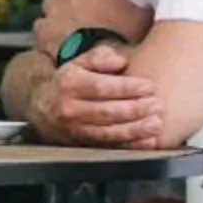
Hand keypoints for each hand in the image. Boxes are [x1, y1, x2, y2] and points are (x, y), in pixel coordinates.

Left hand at [34, 0, 151, 58]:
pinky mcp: (44, 30)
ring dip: (58, 7)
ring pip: (50, 0)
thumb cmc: (128, 42)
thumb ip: (147, 2)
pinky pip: (42, 23)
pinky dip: (48, 29)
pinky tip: (60, 38)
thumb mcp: (145, 18)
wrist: (102, 70)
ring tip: (71, 21)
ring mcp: (55, 11)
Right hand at [43, 45, 166, 148]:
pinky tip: (147, 141)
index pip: (100, 87)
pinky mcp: (82, 143)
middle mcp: (69, 108)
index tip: (149, 86)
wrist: (45, 107)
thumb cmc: (71, 82)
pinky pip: (109, 146)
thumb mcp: (80, 63)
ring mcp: (75, 128)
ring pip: (108, 131)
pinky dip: (130, 145)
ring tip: (156, 124)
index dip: (127, 88)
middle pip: (106, 111)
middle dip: (136, 109)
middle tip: (158, 105)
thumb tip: (120, 61)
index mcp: (69, 83)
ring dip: (135, 129)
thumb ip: (100, 57)